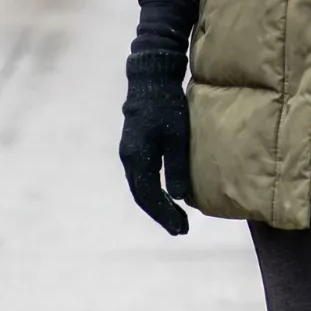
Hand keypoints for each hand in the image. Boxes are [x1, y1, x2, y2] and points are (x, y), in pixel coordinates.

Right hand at [119, 57, 191, 235]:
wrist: (150, 81)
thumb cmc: (166, 106)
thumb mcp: (177, 137)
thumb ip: (176, 167)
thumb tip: (179, 197)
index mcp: (137, 159)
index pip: (150, 196)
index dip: (165, 215)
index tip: (181, 228)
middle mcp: (128, 159)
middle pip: (142, 196)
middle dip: (161, 214)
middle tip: (180, 229)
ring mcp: (128, 153)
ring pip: (140, 188)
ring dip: (157, 204)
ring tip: (175, 217)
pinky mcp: (133, 147)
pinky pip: (141, 177)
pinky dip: (153, 191)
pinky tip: (166, 195)